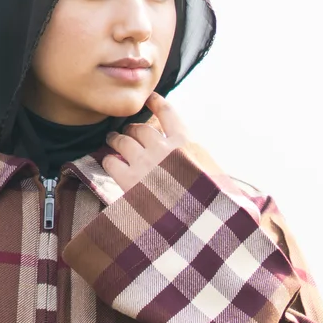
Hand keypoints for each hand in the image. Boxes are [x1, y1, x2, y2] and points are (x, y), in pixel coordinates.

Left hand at [103, 93, 228, 191]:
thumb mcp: (213, 174)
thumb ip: (199, 161)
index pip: (168, 113)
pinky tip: (110, 163)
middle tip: (128, 132)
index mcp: (186, 143)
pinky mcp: (129, 181)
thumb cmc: (210, 202)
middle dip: (133, 129)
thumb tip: (194, 160)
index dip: (156, 103)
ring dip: (116, 139)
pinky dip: (109, 160)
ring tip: (112, 140)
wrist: (195, 224)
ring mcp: (145, 163)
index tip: (150, 99)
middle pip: (141, 128)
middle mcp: (163, 148)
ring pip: (123, 141)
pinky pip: (111, 162)